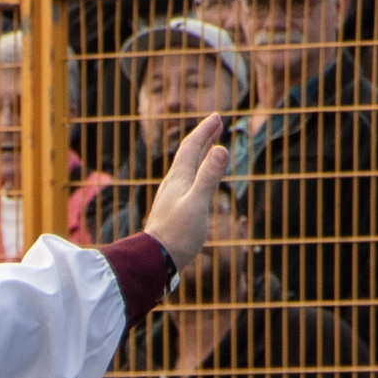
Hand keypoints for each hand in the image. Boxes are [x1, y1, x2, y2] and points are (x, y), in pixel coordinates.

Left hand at [138, 114, 233, 278]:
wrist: (156, 260)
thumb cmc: (177, 234)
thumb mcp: (197, 203)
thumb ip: (209, 177)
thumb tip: (221, 149)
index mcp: (178, 179)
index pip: (192, 147)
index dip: (205, 130)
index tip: (218, 116)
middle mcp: (173, 184)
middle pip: (188, 154)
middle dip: (203, 138)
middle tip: (217, 124)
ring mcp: (172, 197)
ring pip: (187, 168)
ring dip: (201, 154)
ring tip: (211, 147)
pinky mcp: (173, 210)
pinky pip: (187, 183)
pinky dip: (197, 173)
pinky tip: (198, 181)